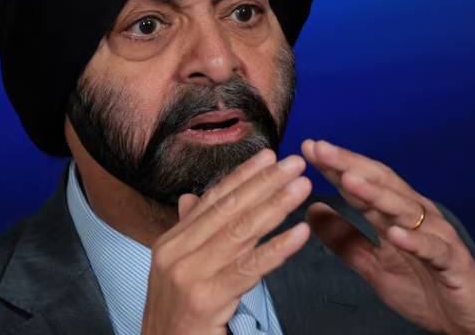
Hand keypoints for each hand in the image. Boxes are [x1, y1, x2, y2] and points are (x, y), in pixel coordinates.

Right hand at [141, 149, 311, 334]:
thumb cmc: (176, 317)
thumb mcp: (177, 270)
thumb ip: (189, 234)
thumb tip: (191, 198)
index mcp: (171, 242)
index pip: (213, 201)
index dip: (243, 177)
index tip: (269, 156)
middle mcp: (176, 252)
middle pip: (229, 210)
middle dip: (265, 183)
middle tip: (295, 163)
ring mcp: (188, 274)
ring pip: (240, 233)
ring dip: (276, 206)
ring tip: (302, 188)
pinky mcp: (205, 299)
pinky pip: (249, 269)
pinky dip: (277, 248)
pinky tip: (300, 233)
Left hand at [301, 139, 474, 334]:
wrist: (471, 322)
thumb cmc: (427, 287)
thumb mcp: (374, 264)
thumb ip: (345, 239)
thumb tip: (313, 211)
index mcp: (395, 215)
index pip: (362, 183)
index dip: (336, 166)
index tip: (308, 148)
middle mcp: (416, 216)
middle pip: (380, 184)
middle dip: (349, 165)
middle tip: (319, 149)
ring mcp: (436, 236)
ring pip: (403, 209)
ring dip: (375, 193)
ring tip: (348, 179)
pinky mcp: (453, 262)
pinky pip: (432, 249)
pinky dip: (414, 240)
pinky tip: (395, 233)